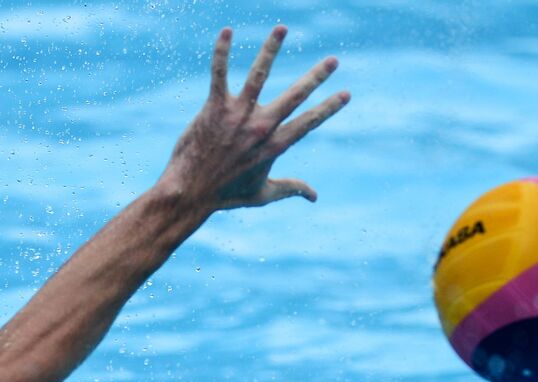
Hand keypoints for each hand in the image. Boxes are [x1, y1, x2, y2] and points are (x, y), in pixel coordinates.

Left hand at [157, 25, 349, 210]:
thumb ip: (291, 189)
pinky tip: (227, 31)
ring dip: (271, 49)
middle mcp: (260, 128)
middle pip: (294, 96)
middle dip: (316, 76)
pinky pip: (219, 73)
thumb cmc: (226, 194)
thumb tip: (314, 196)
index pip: (308, 122)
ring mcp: (237, 116)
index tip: (346, 93)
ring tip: (282, 28)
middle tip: (333, 60)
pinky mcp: (214, 108)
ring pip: (259, 75)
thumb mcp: (263, 194)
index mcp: (274, 146)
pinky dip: (222, 52)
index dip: (329, 108)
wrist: (191, 192)